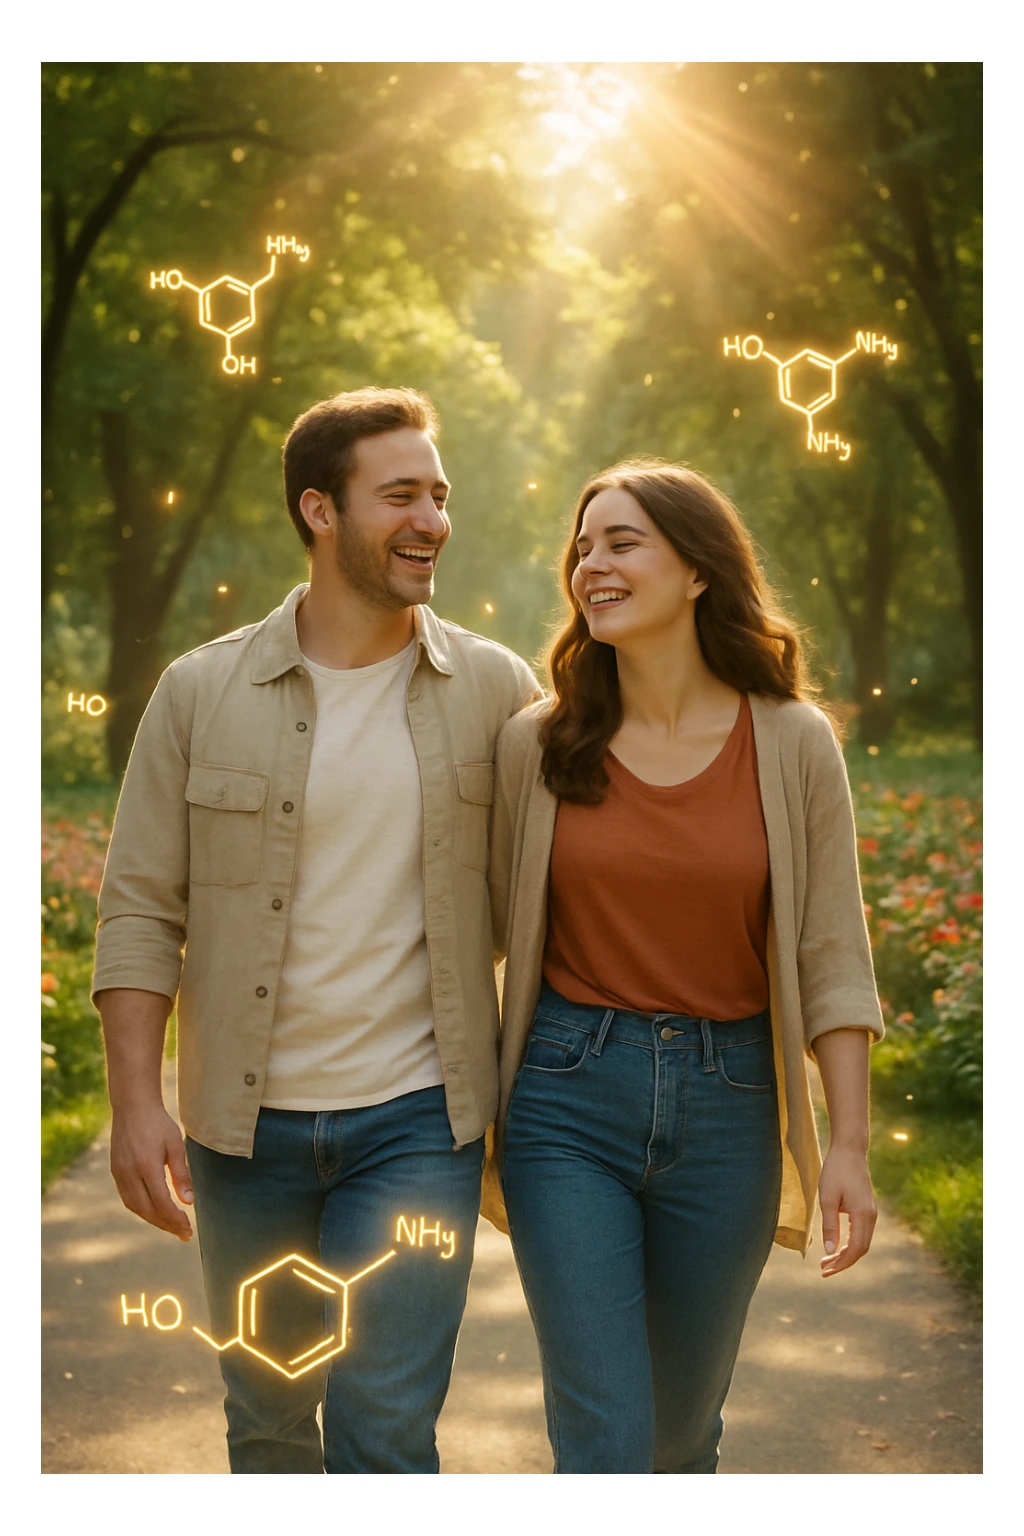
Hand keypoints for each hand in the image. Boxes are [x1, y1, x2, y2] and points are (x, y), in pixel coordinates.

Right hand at [109, 1104, 193, 1240]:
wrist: (132, 1107)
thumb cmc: (158, 1124)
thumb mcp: (175, 1145)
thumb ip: (181, 1174)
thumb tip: (189, 1202)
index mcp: (146, 1166)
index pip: (161, 1203)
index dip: (175, 1219)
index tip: (189, 1229)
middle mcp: (129, 1173)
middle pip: (147, 1210)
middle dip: (166, 1225)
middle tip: (184, 1234)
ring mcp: (119, 1173)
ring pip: (135, 1207)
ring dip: (154, 1220)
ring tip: (171, 1226)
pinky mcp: (115, 1171)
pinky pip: (128, 1198)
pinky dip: (142, 1209)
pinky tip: (154, 1212)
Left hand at [817, 1144, 876, 1276]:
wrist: (850, 1149)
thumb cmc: (836, 1170)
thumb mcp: (827, 1198)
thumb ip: (830, 1226)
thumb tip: (830, 1251)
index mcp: (862, 1215)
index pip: (855, 1249)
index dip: (841, 1264)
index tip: (826, 1271)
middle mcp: (871, 1216)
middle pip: (860, 1249)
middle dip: (843, 1262)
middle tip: (823, 1269)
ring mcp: (871, 1212)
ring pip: (861, 1242)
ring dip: (845, 1253)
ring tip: (826, 1260)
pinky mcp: (867, 1208)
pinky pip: (861, 1232)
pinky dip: (849, 1242)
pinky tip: (836, 1244)